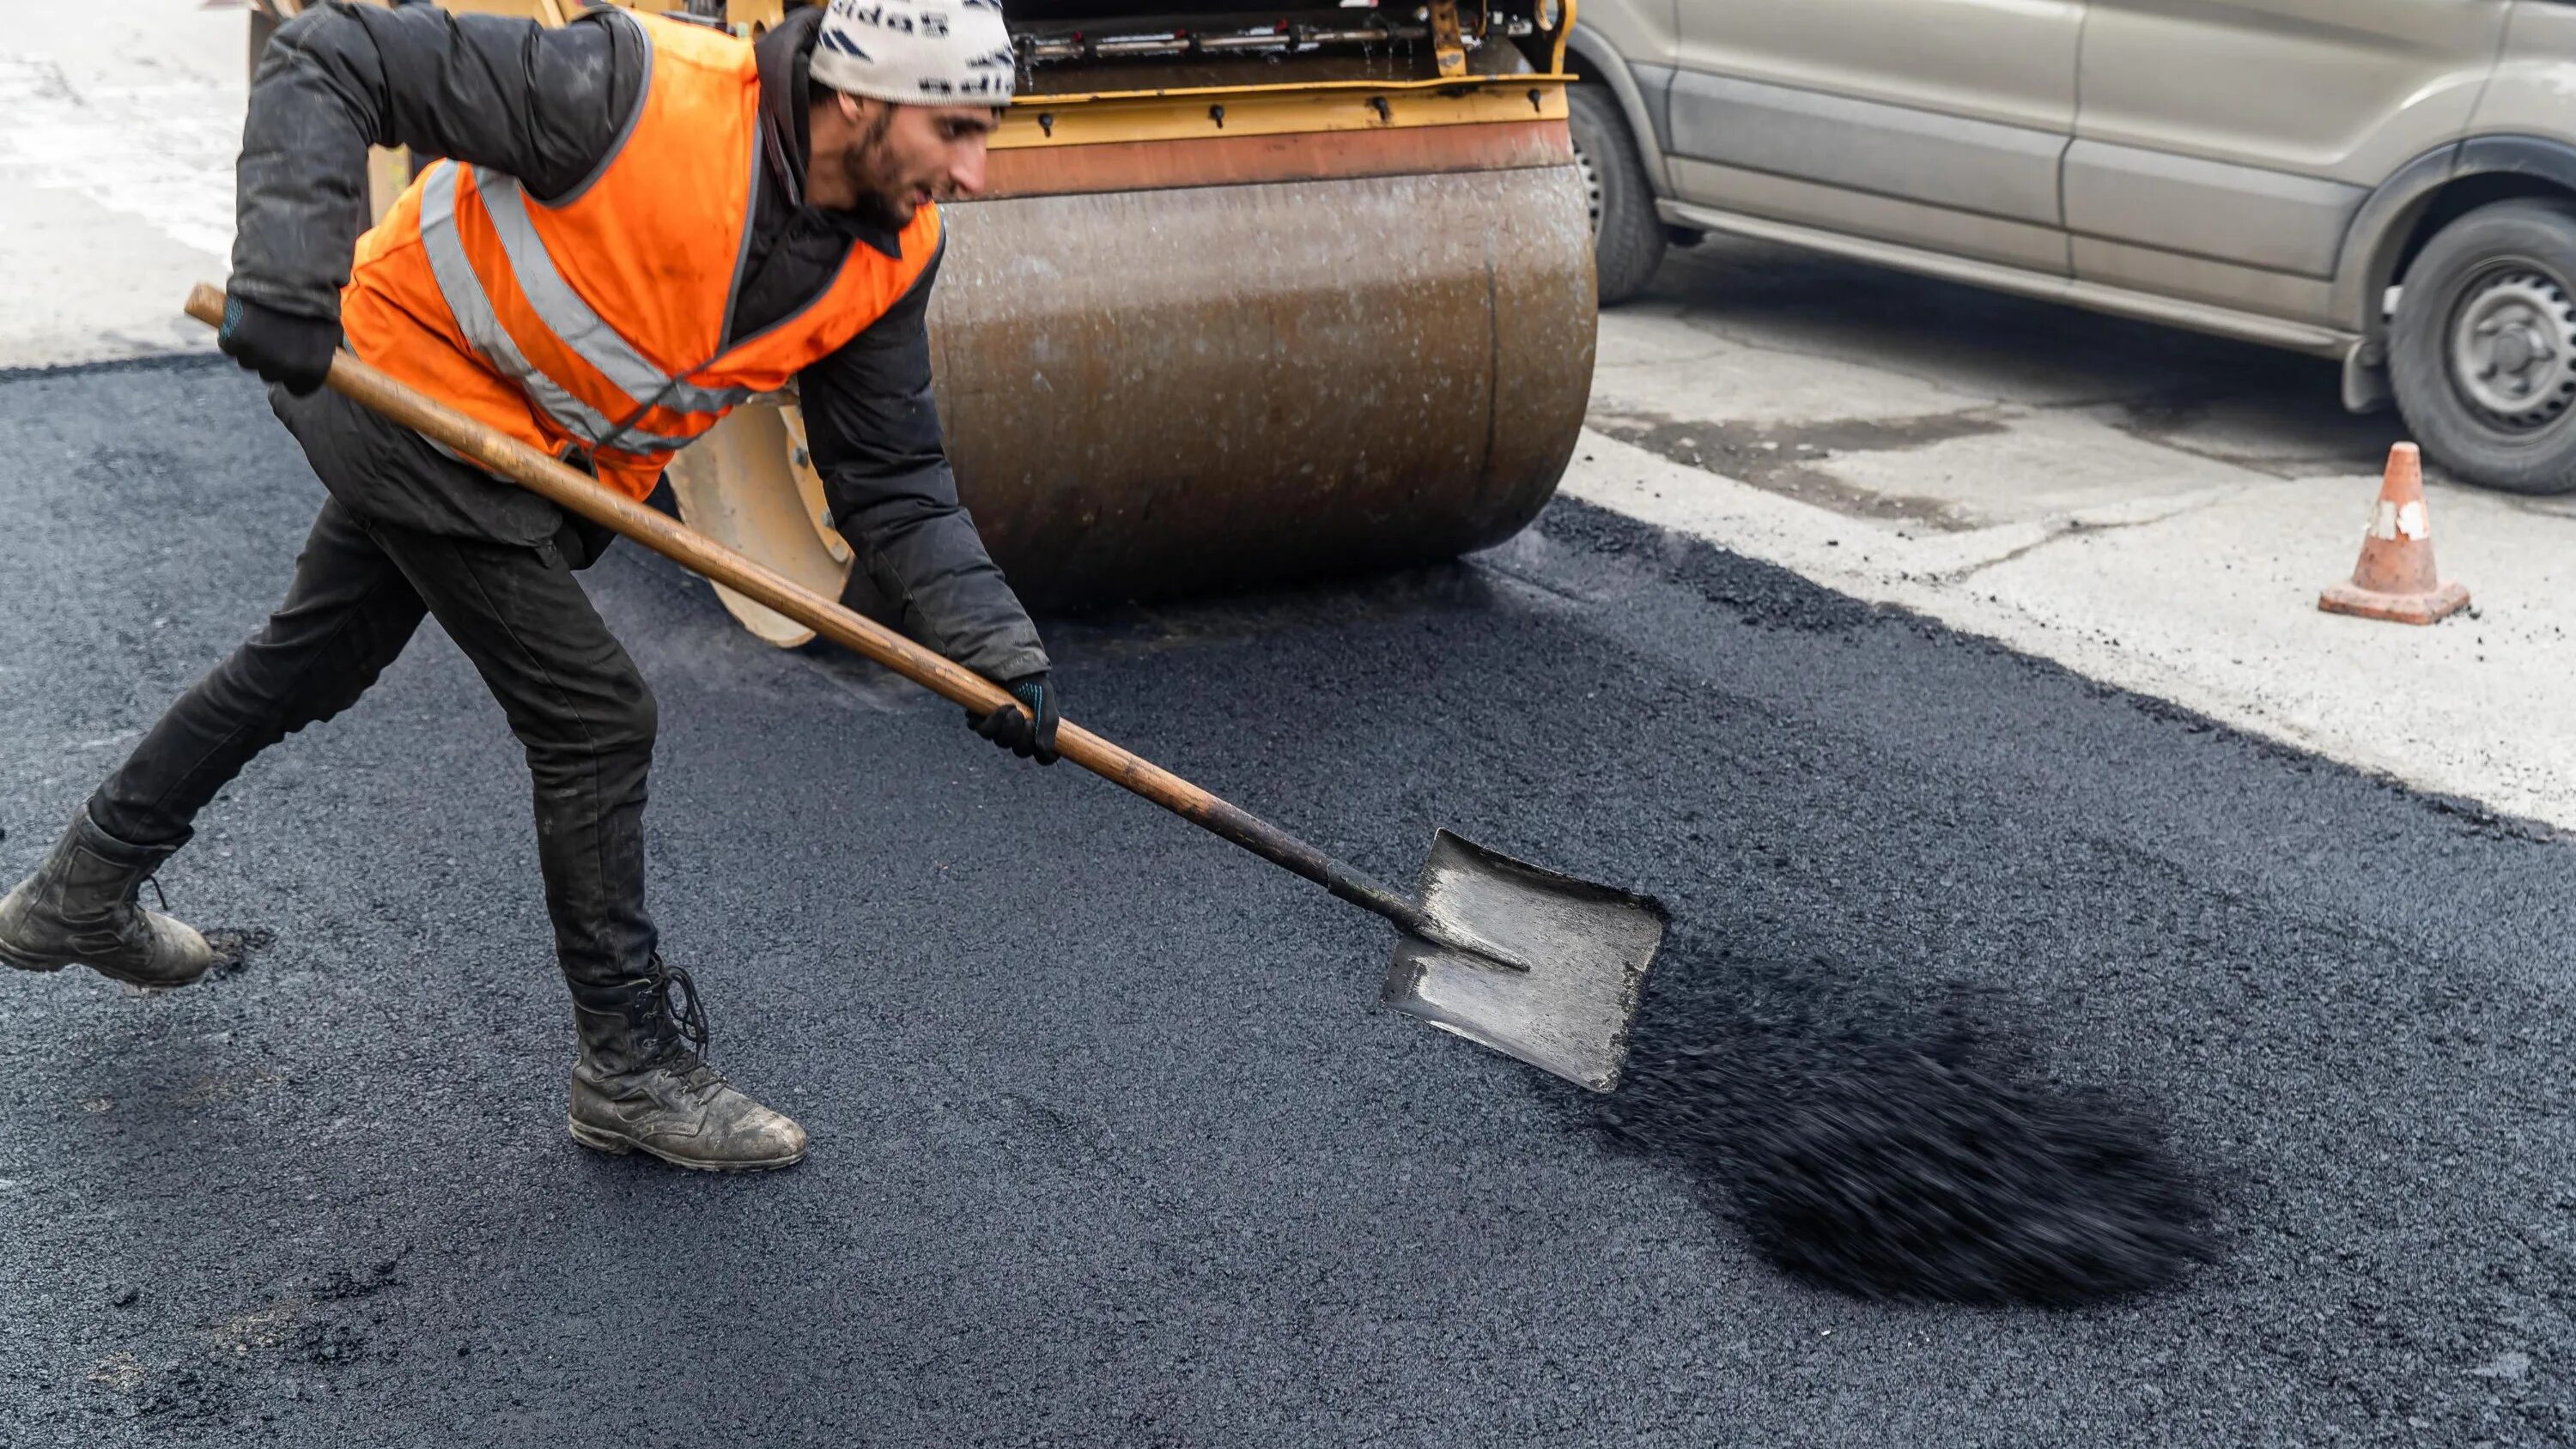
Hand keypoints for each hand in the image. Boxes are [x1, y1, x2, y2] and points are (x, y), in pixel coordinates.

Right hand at [217, 294, 340, 396]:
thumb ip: (322, 352)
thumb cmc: (313, 298)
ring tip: (257, 323)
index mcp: (312, 369)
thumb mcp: (329, 331)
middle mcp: (285, 368)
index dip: (292, 375)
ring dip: (249, 348)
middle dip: (269, 359)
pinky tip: (240, 319)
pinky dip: (231, 334)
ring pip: (247, 361)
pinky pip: (228, 345)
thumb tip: (329, 365)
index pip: (298, 389)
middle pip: (269, 374)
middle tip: (270, 335)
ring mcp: (259, 356)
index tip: (289, 361)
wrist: (290, 274)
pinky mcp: (236, 340)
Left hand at [967, 673, 1059, 764]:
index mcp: (1036, 729)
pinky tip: (1001, 706)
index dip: (1045, 757)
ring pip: (1001, 742)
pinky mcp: (979, 720)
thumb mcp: (1044, 697)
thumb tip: (1046, 749)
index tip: (1048, 751)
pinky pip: (983, 731)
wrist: (1006, 661)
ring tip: (1012, 709)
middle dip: (1024, 738)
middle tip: (1027, 720)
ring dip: (1008, 729)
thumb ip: (1048, 722)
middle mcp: (1016, 732)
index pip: (1043, 755)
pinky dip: (993, 721)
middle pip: (1020, 751)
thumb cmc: (1028, 679)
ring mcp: (997, 728)